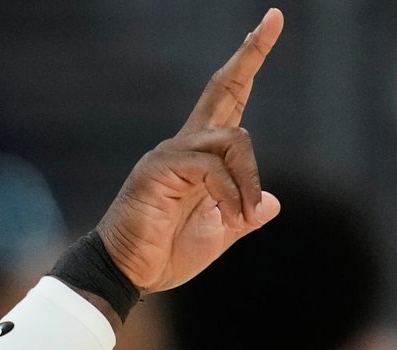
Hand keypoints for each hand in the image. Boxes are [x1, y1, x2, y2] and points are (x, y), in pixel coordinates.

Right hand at [97, 8, 282, 292]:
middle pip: (223, 91)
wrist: (125, 276)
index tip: (267, 25)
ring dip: (247, 180)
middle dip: (249, 56)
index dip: (247, 65)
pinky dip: (230, 192)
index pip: (227, 102)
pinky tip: (231, 217)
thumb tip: (271, 203)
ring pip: (232, 141)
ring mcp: (168, 155)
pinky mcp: (158, 170)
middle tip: (272, 18)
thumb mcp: (216, 235)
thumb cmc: (162, 256)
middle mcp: (181, 147)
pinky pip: (212, 168)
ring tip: (241, 218)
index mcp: (196, 159)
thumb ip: (241, 216)